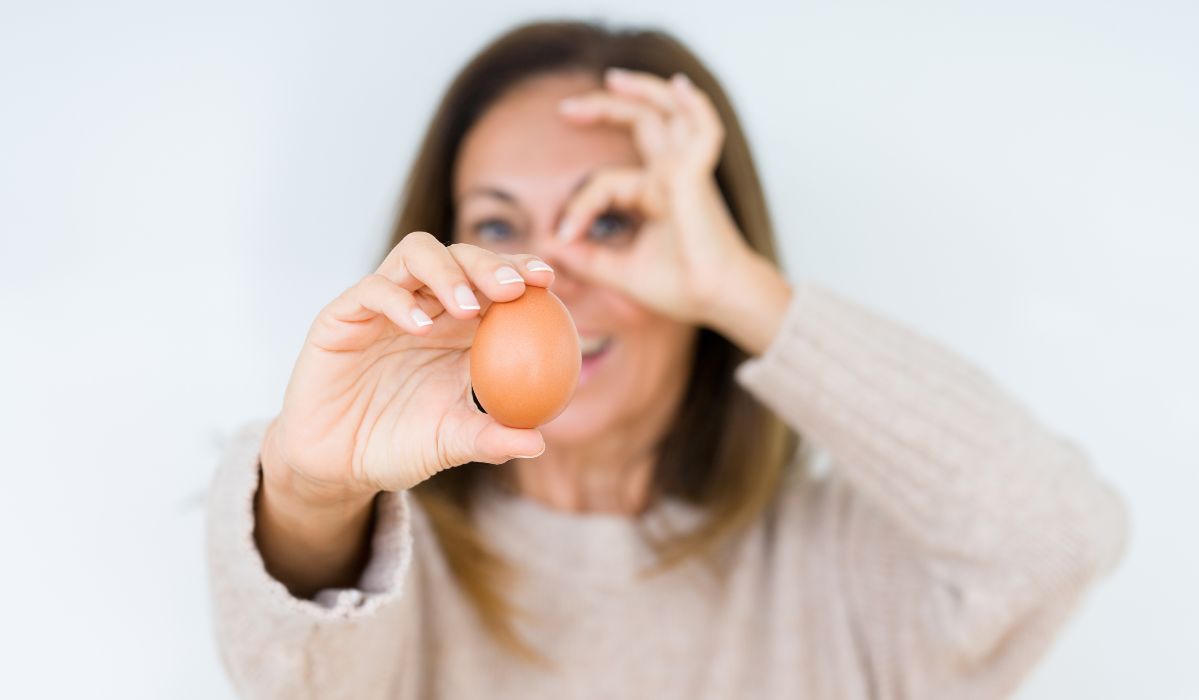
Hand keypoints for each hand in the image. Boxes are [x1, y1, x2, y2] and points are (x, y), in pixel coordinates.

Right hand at [262, 233, 553, 506]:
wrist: (335, 464)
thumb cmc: (398, 447)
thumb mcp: (450, 444)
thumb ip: (490, 439)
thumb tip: (539, 442)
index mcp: (460, 329)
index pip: (495, 282)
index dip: (521, 271)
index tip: (548, 281)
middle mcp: (426, 307)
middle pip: (462, 256)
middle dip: (491, 263)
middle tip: (514, 288)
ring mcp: (384, 305)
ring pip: (417, 254)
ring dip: (448, 272)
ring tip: (469, 307)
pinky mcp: (343, 316)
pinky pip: (372, 290)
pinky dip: (400, 301)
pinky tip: (421, 328)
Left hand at [554, 68, 790, 352]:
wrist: (717, 300)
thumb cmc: (682, 287)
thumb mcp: (621, 271)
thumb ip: (586, 258)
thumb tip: (548, 245)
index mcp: (656, 195)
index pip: (605, 182)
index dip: (578, 205)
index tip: (564, 236)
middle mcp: (671, 176)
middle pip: (641, 124)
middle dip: (604, 110)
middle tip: (566, 108)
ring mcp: (685, 172)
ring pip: (668, 114)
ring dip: (644, 90)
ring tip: (613, 78)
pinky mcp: (695, 176)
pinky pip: (702, 131)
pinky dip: (695, 106)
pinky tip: (680, 87)